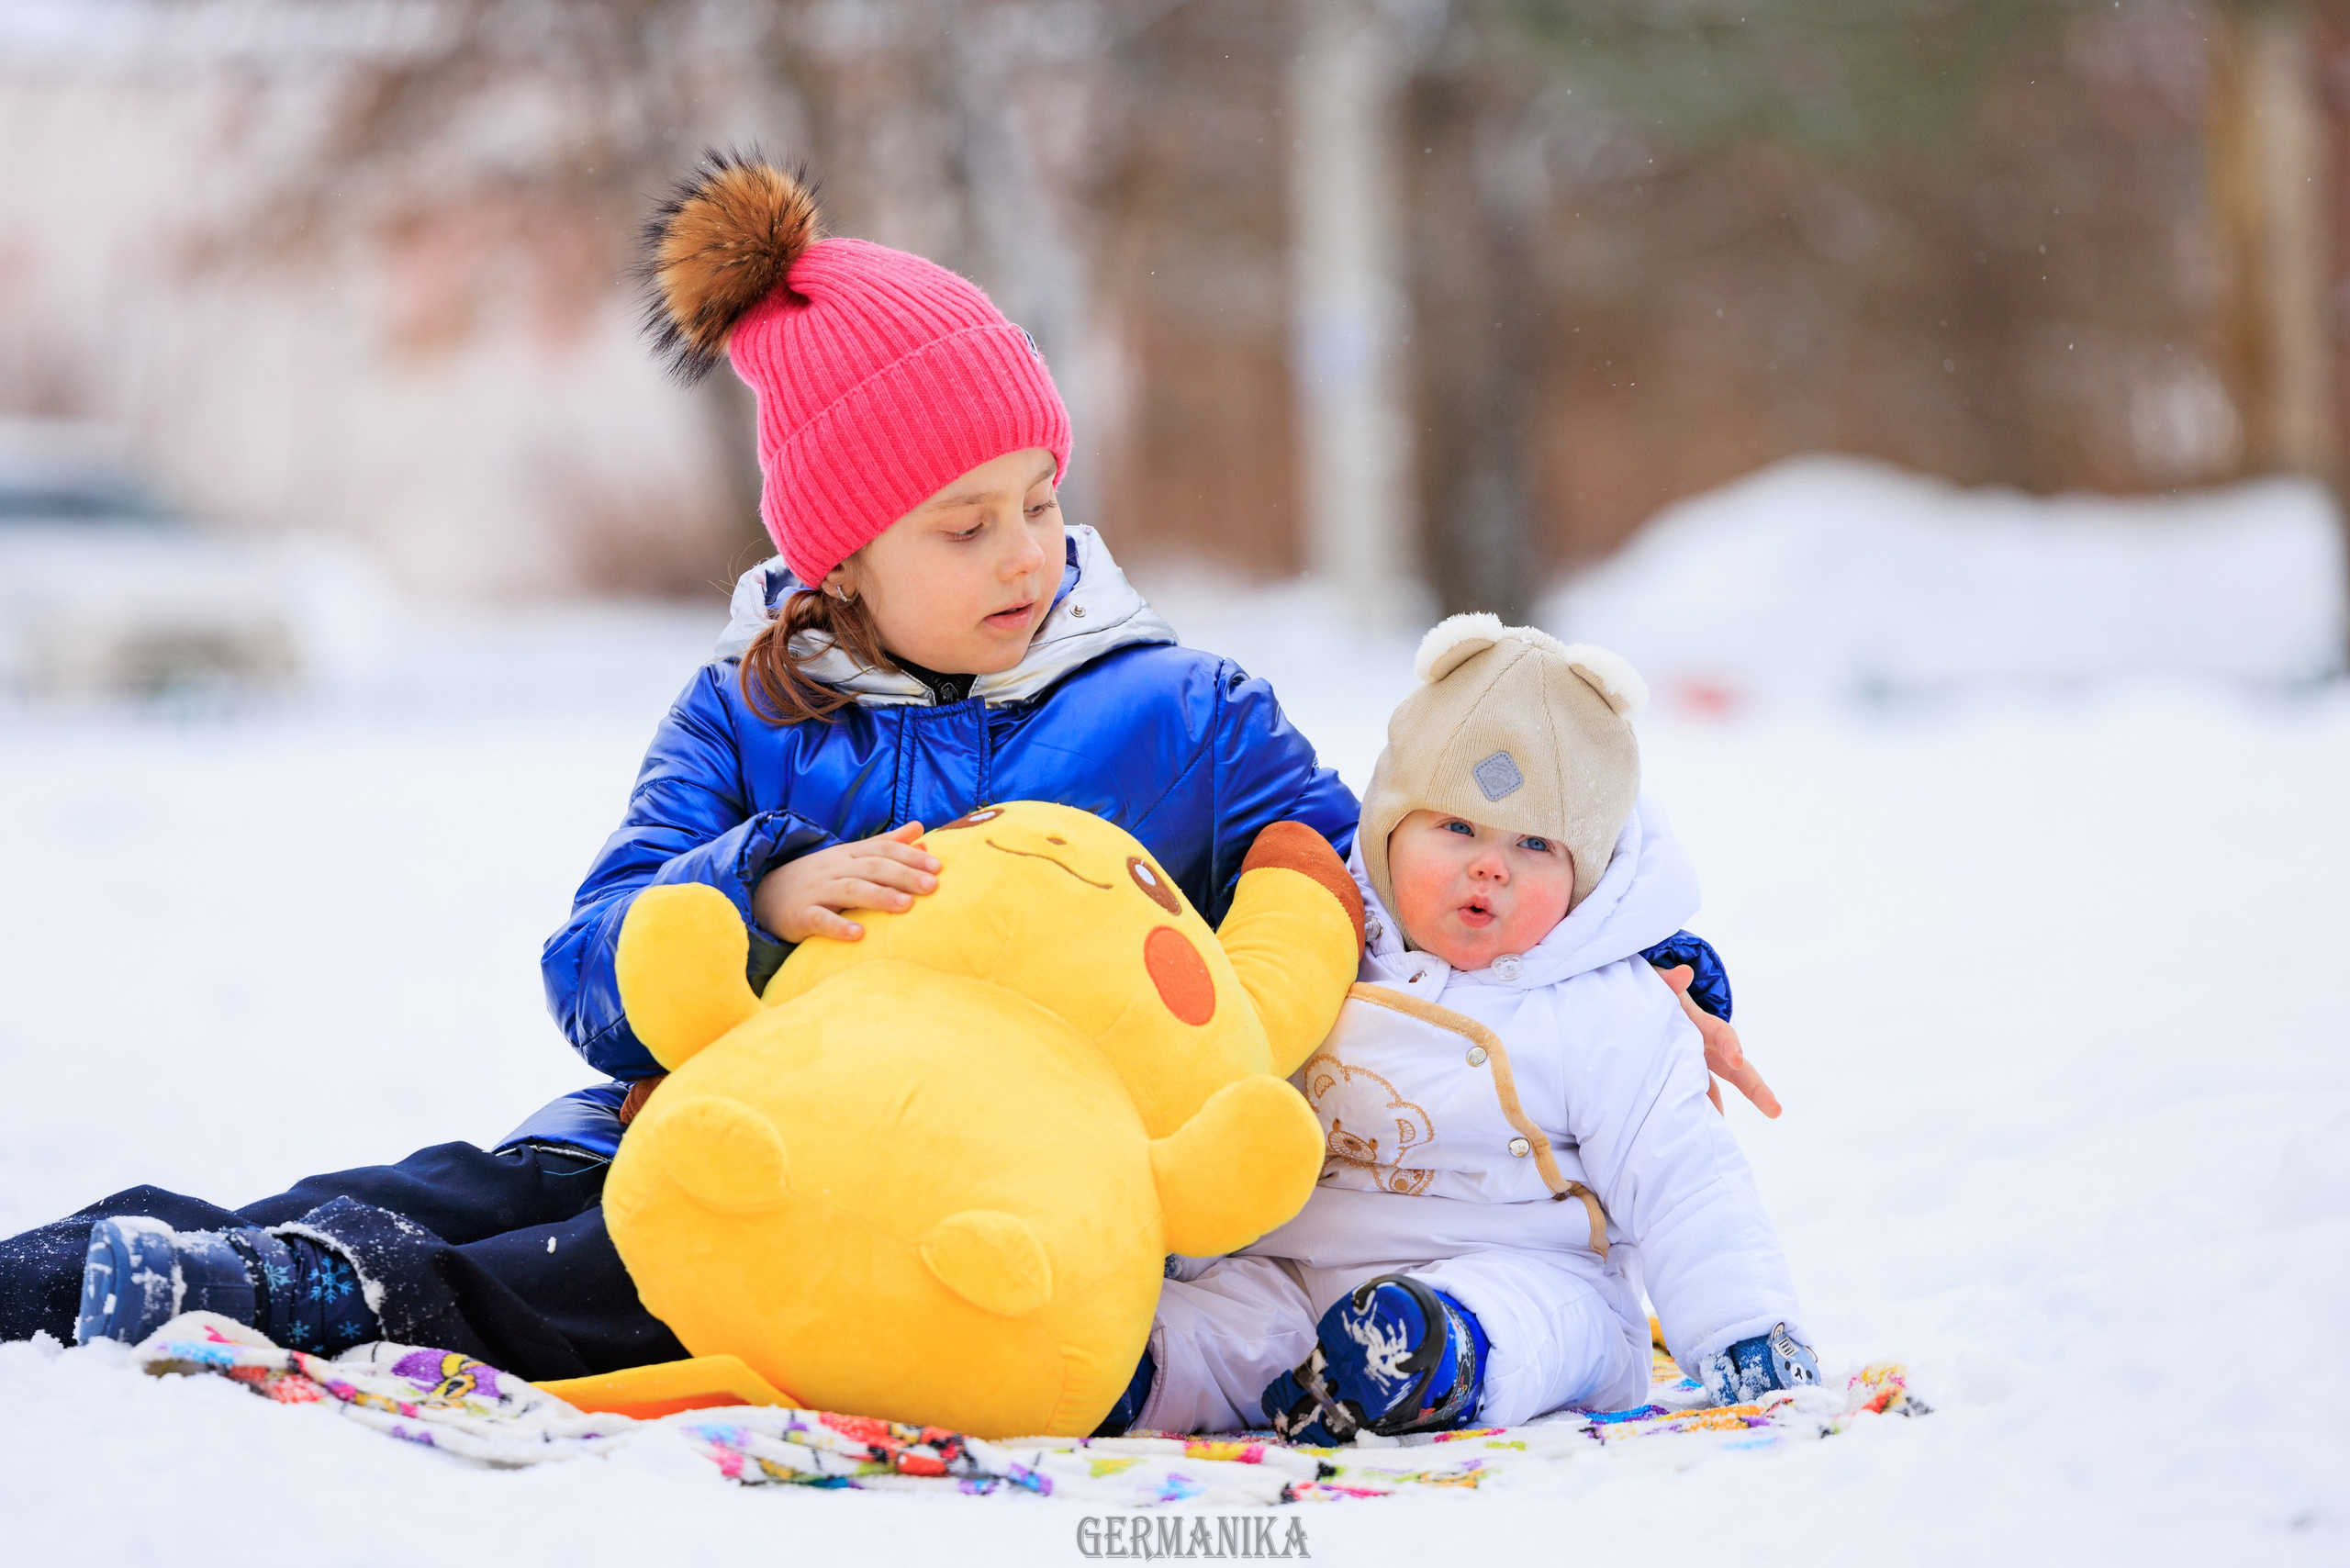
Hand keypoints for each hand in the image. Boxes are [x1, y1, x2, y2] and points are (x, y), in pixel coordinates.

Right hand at [751, 822, 939, 942]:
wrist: (766, 893)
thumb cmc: (821, 876)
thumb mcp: (852, 856)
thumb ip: (887, 844)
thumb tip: (921, 830)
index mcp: (850, 854)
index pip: (883, 850)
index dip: (910, 856)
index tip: (938, 866)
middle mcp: (835, 868)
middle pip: (872, 868)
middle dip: (904, 875)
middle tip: (933, 886)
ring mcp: (817, 891)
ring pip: (850, 890)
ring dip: (879, 897)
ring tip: (906, 906)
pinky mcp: (801, 915)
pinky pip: (820, 919)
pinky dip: (838, 926)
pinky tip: (859, 936)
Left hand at [1654, 963, 1781, 1118]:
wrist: (1648, 997)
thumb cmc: (1656, 989)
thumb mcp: (1659, 981)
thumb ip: (1668, 979)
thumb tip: (1683, 972)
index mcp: (1701, 1022)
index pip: (1723, 1033)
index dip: (1731, 1045)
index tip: (1737, 1059)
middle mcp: (1706, 1046)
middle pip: (1738, 1069)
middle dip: (1756, 1089)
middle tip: (1775, 1111)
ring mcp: (1696, 1062)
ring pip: (1715, 1088)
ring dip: (1720, 1110)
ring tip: (1721, 1139)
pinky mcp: (1681, 1073)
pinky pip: (1693, 1094)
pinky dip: (1696, 1111)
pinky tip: (1692, 1133)